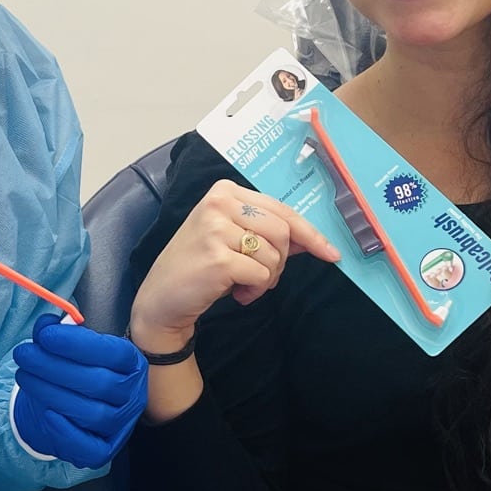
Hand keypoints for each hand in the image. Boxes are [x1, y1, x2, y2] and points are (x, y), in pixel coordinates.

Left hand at [12, 314, 146, 467]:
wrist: (76, 406)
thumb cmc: (78, 371)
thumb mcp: (72, 348)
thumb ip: (59, 333)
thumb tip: (46, 325)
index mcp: (131, 365)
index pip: (113, 353)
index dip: (78, 344)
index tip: (45, 335)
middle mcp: (132, 395)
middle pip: (98, 383)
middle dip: (54, 367)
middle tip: (23, 354)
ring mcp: (121, 425)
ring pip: (91, 414)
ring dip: (51, 394)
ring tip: (24, 376)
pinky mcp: (106, 449)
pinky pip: (90, 449)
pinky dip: (67, 433)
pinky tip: (46, 413)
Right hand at [127, 181, 340, 352]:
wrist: (161, 300)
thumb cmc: (198, 268)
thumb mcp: (230, 239)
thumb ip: (266, 233)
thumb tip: (311, 240)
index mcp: (225, 191)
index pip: (281, 208)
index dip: (309, 234)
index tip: (329, 253)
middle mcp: (219, 203)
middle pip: (283, 230)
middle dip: (280, 261)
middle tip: (260, 276)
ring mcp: (216, 229)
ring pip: (275, 254)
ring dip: (267, 278)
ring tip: (242, 284)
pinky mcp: (218, 257)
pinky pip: (262, 274)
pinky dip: (256, 290)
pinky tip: (236, 293)